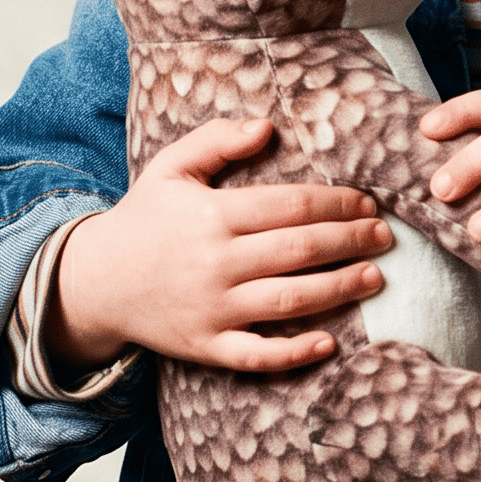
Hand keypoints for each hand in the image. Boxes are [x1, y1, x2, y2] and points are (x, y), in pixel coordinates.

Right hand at [48, 118, 391, 373]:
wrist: (94, 281)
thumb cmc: (145, 218)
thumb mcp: (171, 167)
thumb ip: (218, 139)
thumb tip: (268, 126)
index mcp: (212, 214)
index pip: (291, 205)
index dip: (337, 202)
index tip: (368, 202)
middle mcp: (216, 262)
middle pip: (300, 251)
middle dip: (350, 242)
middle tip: (385, 237)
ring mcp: (212, 308)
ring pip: (289, 302)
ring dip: (339, 290)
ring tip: (375, 277)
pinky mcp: (206, 346)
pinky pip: (256, 355)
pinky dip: (294, 353)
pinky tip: (329, 343)